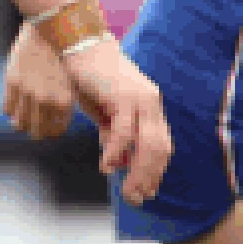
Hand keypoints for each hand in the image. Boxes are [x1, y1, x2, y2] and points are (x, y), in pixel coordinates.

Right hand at [3, 21, 79, 140]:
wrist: (51, 28)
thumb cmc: (66, 55)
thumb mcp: (74, 81)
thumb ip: (67, 103)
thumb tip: (61, 122)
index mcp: (65, 100)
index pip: (57, 130)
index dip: (53, 132)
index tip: (51, 130)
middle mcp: (45, 99)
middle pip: (37, 131)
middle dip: (38, 132)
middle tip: (37, 129)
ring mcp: (26, 91)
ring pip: (19, 123)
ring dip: (22, 125)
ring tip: (24, 121)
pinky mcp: (11, 81)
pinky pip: (6, 108)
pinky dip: (10, 111)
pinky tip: (15, 106)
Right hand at [65, 39, 172, 205]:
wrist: (80, 44)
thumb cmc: (90, 77)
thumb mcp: (104, 111)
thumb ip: (113, 133)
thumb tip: (117, 161)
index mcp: (150, 107)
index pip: (162, 145)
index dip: (155, 171)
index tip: (146, 192)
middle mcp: (151, 103)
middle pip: (160, 148)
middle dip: (149, 177)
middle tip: (137, 200)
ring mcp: (140, 98)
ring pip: (149, 143)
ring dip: (138, 171)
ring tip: (126, 191)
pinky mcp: (123, 95)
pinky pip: (125, 130)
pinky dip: (117, 151)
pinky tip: (107, 166)